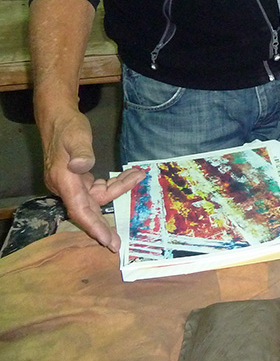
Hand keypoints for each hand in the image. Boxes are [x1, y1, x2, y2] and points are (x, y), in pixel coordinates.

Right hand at [42, 109, 144, 251]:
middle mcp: (67, 186)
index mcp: (64, 181)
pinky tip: (131, 174)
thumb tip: (82, 167)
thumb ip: (81, 153)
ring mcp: (73, 183)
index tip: (107, 242)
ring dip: (120, 188)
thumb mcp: (75, 137)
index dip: (93, 227)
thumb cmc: (67, 128)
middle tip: (120, 242)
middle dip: (105, 225)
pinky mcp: (80, 178)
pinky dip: (116, 182)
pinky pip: (99, 187)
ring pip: (98, 196)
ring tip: (140, 175)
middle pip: (88, 210)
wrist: (58, 118)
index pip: (79, 210)